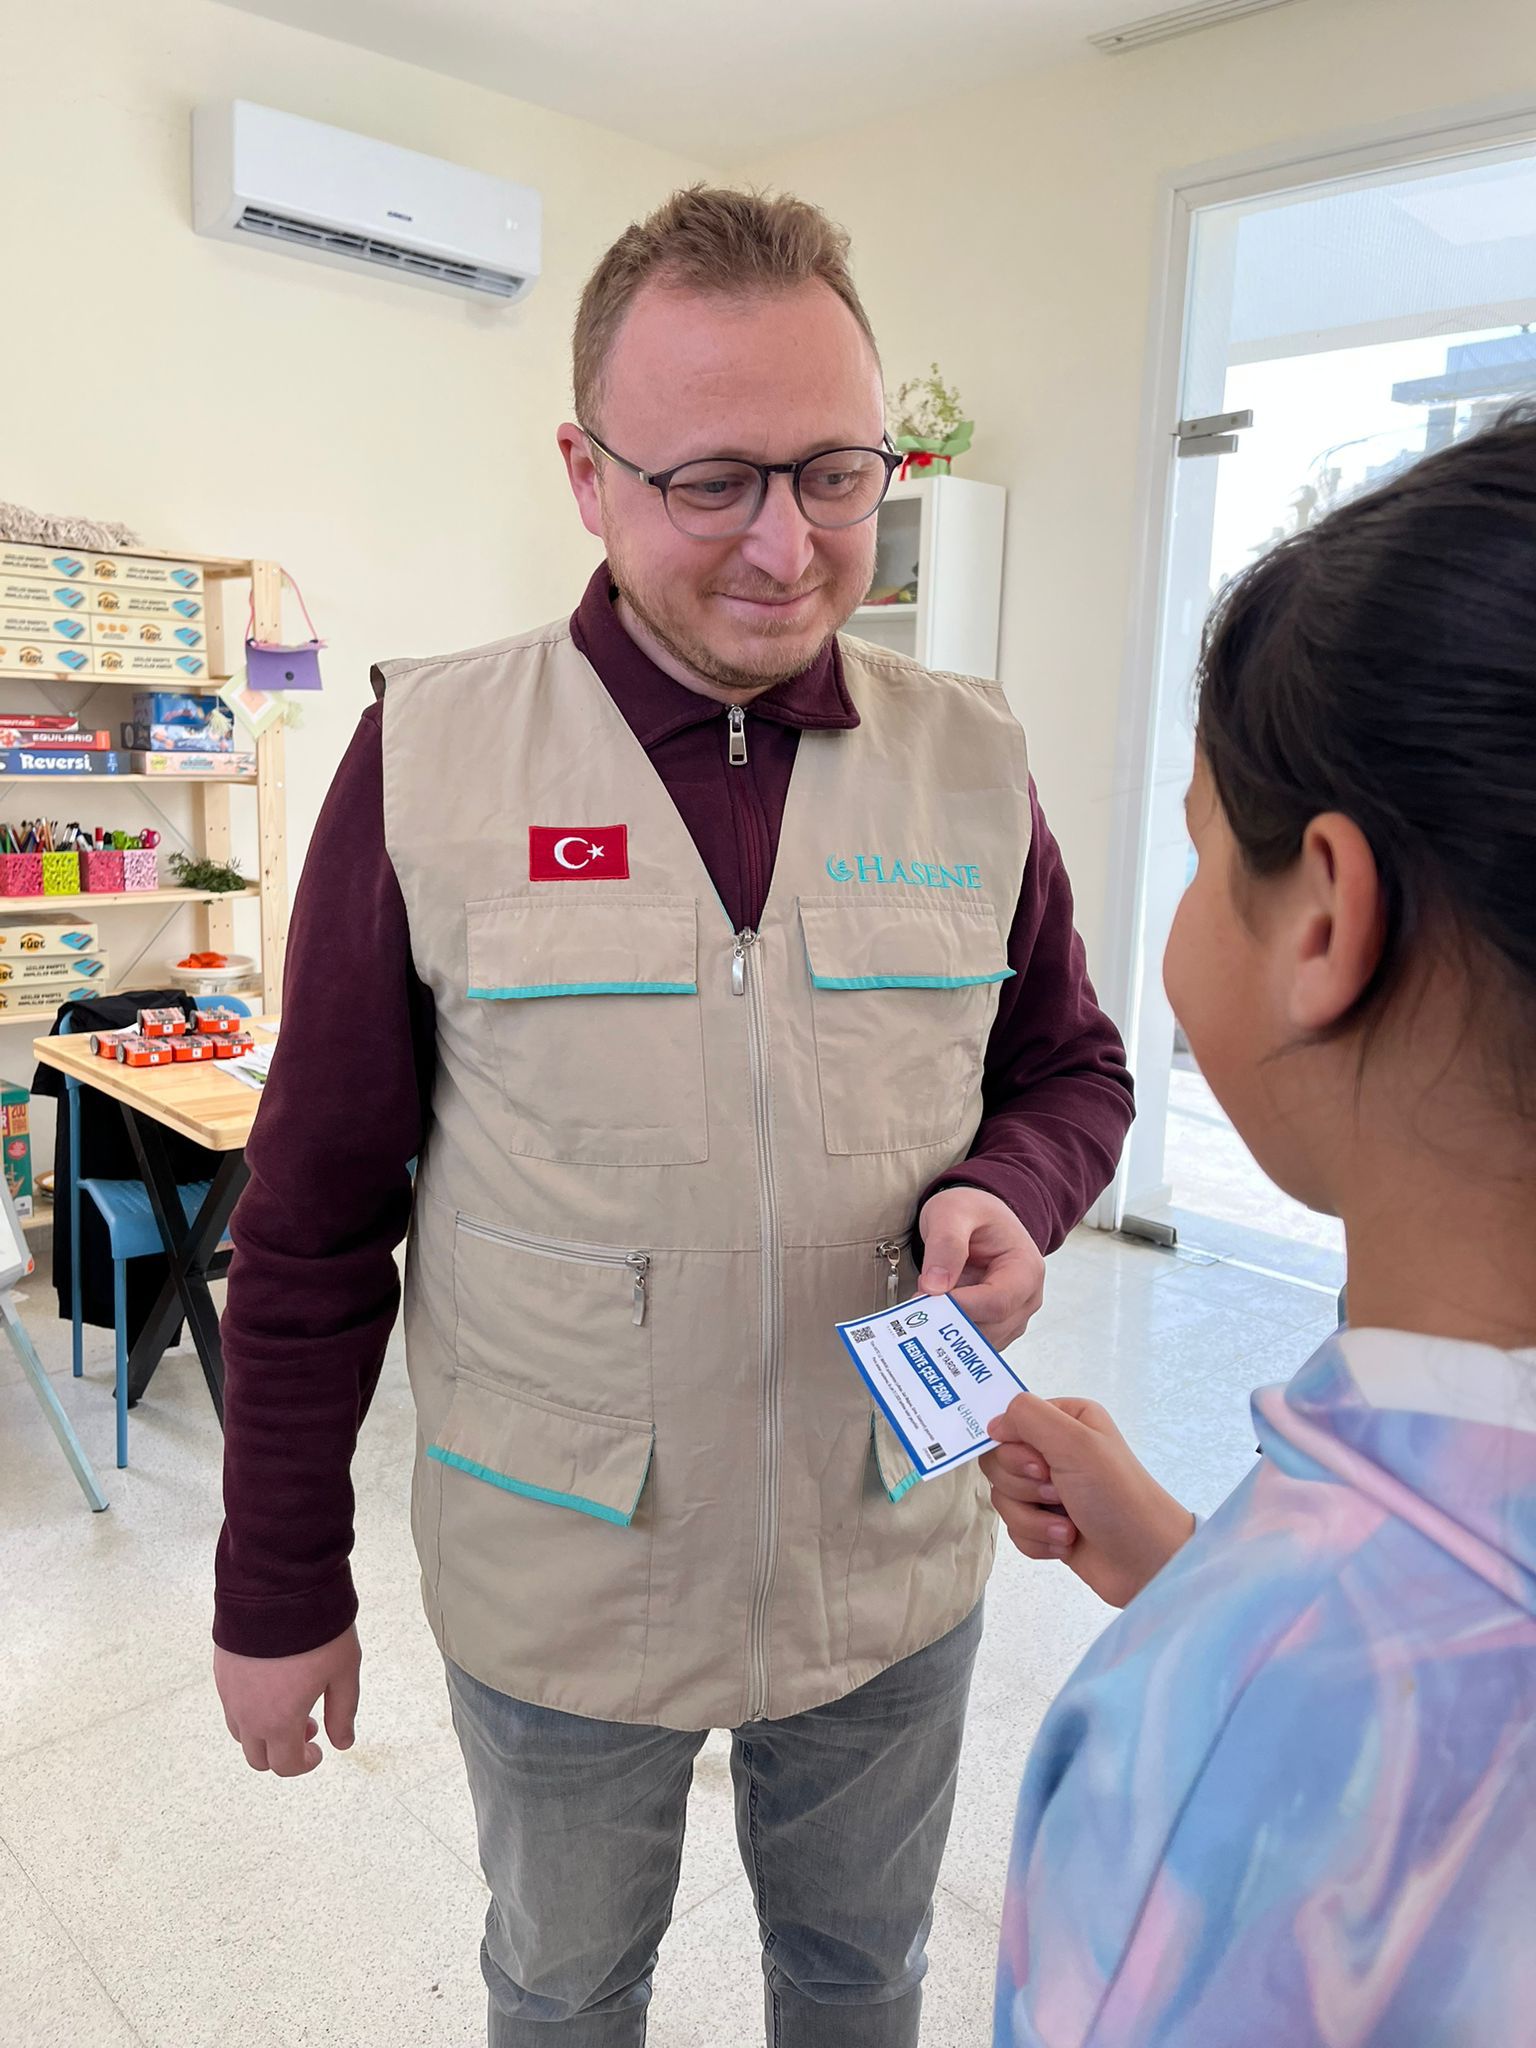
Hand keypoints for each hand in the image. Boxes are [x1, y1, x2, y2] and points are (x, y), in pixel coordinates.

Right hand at [214, 1624, 360, 1777]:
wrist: (276, 1589)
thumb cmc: (315, 1631)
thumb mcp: (343, 1672)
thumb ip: (342, 1712)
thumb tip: (342, 1743)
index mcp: (279, 1722)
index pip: (285, 1765)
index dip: (304, 1763)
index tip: (319, 1749)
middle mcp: (247, 1715)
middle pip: (258, 1757)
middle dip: (283, 1751)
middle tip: (309, 1723)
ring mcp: (230, 1694)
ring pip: (241, 1733)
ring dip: (264, 1731)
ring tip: (290, 1701)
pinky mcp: (221, 1671)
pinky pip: (231, 1705)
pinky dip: (250, 1708)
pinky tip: (272, 1682)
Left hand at [917, 1187, 1044, 1348]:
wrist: (979, 1218)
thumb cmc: (972, 1211)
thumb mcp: (953, 1212)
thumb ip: (945, 1244)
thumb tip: (934, 1287)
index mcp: (1026, 1268)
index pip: (997, 1302)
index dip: (961, 1307)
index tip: (925, 1302)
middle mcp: (1026, 1298)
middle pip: (989, 1327)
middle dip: (948, 1323)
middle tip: (912, 1315)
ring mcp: (1013, 1316)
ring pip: (980, 1342)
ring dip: (946, 1334)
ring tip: (915, 1319)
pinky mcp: (996, 1326)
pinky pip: (973, 1342)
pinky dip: (949, 1337)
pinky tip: (926, 1325)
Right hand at [981, 1394, 1194, 1607]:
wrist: (1146, 1561)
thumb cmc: (1117, 1497)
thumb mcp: (1076, 1443)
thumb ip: (1028, 1417)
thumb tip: (993, 1425)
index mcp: (1066, 1421)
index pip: (1007, 1425)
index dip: (1014, 1451)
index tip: (1040, 1467)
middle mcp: (1056, 1451)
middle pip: (1000, 1464)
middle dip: (1025, 1488)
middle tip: (1059, 1495)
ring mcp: (1051, 1490)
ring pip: (1004, 1499)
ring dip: (1032, 1519)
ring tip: (1067, 1527)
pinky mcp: (1047, 1524)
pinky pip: (1014, 1530)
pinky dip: (1037, 1539)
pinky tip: (1066, 1543)